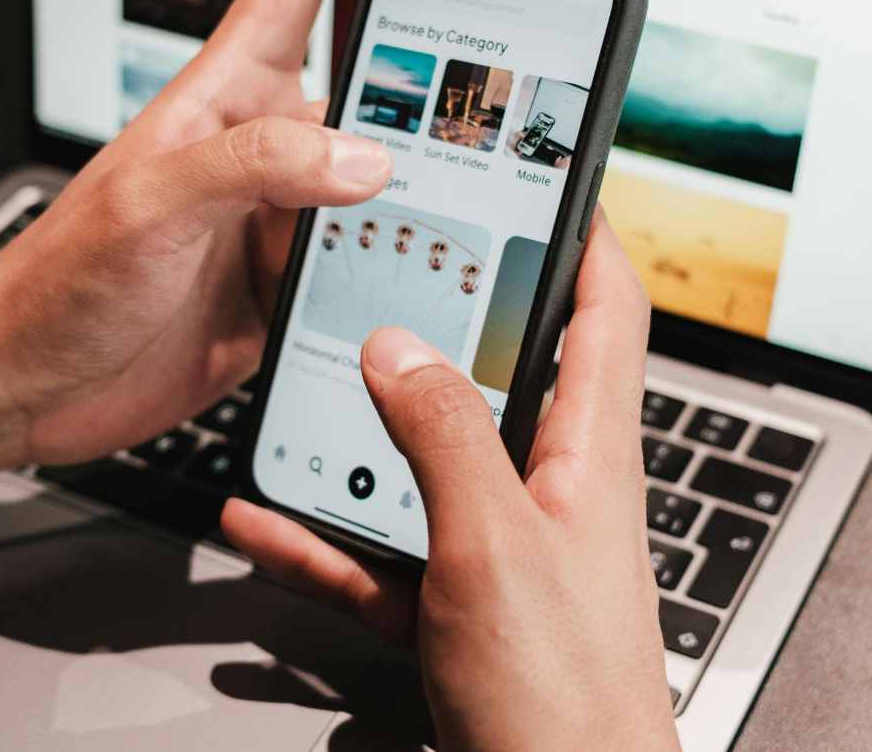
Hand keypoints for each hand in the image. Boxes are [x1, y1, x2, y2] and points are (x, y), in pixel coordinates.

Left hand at [0, 0, 458, 499]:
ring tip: (482, 194)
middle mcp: (263, 149)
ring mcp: (279, 220)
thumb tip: (363, 155)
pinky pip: (367, 266)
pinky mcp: (288, 289)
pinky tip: (430, 283)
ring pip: (384, 184)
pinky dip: (403, 272)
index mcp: (226, 96)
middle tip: (498, 79)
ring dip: (427, 190)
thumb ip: (254, 165)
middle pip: (371, 82)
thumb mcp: (150, 204)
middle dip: (436, 69)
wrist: (28, 385)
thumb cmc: (57, 280)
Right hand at [222, 216, 678, 751]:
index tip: (538, 176)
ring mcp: (503, 547)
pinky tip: (266, 521)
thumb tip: (400, 344)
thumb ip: (444, 436)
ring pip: (425, 461)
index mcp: (592, 451)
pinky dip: (326, 535)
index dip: (582, 232)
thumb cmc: (565, 694)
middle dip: (441, 320)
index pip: (606, 309)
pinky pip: (383, 550)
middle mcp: (553, 487)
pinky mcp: (458, 608)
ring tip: (301, 388)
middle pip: (498, 373)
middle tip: (382, 265)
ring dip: (361, 431)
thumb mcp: (495, 544)